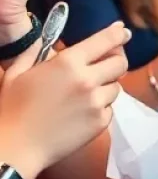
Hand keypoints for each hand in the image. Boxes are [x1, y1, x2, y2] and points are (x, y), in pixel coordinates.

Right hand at [0, 22, 129, 178]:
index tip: (123, 32)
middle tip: (105, 64)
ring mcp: (97, 102)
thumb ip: (35, 50)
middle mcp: (88, 80)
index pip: (106, 41)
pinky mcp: (101, 122)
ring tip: (85, 93)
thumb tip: (47, 37)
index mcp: (69, 63)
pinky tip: (82, 112)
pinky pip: (110, 108)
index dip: (118, 34)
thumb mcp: (17, 72)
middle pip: (121, 63)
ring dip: (105, 86)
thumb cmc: (12, 108)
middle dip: (115, 61)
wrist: (15, 147)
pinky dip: (100, 107)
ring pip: (116, 87)